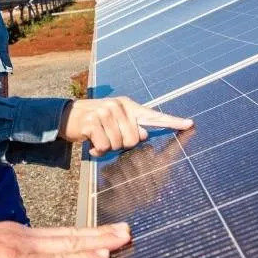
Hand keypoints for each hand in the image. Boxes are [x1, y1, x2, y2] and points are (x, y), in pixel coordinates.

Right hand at [60, 97, 192, 156]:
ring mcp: (105, 112)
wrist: (68, 116)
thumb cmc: (96, 121)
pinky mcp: (92, 122)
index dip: (172, 121)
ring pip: (119, 144)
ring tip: (99, 139)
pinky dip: (98, 151)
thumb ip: (131, 127)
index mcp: (128, 105)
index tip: (189, 124)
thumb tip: (143, 135)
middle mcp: (118, 106)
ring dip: (108, 148)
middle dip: (123, 145)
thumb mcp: (115, 120)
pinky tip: (92, 144)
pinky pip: (105, 146)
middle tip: (110, 138)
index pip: (153, 115)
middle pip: (135, 139)